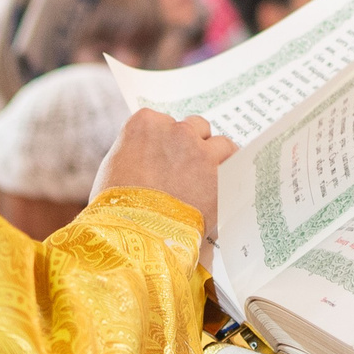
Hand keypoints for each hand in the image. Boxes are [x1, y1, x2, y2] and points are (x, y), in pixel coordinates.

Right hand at [95, 111, 235, 230]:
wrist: (136, 231)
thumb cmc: (117, 205)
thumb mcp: (115, 167)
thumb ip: (137, 151)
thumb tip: (149, 157)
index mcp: (145, 123)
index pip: (164, 122)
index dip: (167, 143)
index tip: (167, 159)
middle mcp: (175, 129)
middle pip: (194, 127)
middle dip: (193, 146)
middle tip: (190, 170)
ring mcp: (199, 149)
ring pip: (220, 143)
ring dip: (217, 158)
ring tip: (214, 179)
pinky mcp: (220, 172)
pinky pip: (237, 163)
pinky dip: (234, 174)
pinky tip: (231, 184)